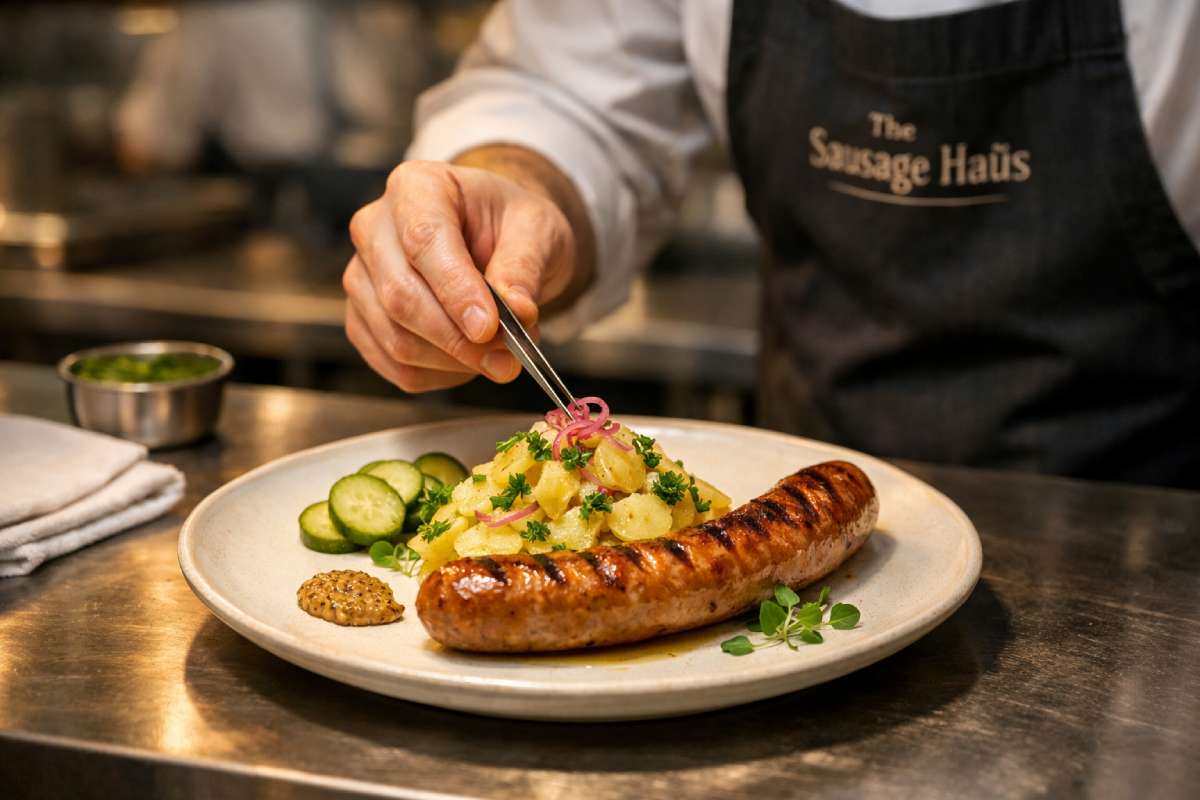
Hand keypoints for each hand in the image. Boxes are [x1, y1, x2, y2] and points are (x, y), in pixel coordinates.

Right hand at [344, 148, 590, 392]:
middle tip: (509, 357)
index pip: (423, 240)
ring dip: (454, 362)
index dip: (456, 290)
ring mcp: (362, 275)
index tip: (489, 327)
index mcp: (416, 187)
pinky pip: (393, 364)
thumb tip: (516, 312)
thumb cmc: (510, 226)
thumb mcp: (536, 230)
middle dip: (458, 339)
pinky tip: (470, 363)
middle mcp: (375, 227)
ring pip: (395, 338)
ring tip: (500, 354)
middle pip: (400, 296)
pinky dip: (439, 375)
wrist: (496, 239)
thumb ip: (524, 268)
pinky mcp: (363, 318)